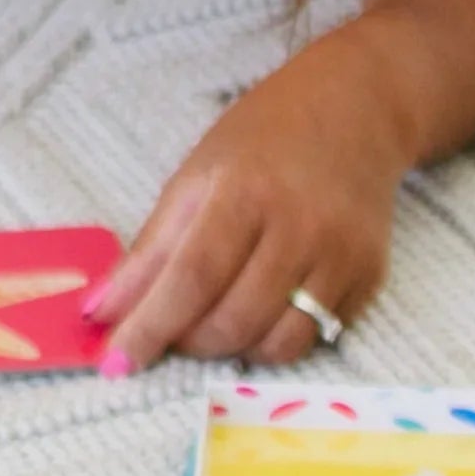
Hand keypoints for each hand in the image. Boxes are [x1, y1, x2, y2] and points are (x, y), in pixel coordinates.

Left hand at [88, 33, 414, 373]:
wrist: (354, 114)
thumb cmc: (261, 140)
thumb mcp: (194, 177)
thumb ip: (151, 248)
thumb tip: (103, 310)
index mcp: (245, 194)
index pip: (192, 277)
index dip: (151, 325)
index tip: (115, 360)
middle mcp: (301, 230)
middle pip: (234, 319)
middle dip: (186, 342)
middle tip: (163, 332)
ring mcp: (343, 258)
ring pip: (279, 344)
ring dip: (230, 350)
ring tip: (207, 323)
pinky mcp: (370, 280)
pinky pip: (317, 338)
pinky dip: (274, 340)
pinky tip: (256, 313)